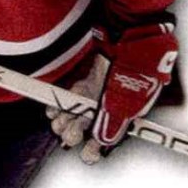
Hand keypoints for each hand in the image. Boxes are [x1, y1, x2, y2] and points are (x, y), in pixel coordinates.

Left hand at [47, 23, 177, 163]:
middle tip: (67, 136)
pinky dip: (61, 104)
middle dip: (76, 133)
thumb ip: (111, 123)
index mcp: (127, 113)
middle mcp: (112, 104)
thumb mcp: (124, 100)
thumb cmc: (134, 68)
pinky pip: (72, 96)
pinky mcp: (88, 79)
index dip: (97, 146)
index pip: (110, 136)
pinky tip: (52, 109)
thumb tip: (101, 144)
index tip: (85, 153)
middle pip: (90, 126)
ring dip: (65, 121)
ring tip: (57, 124)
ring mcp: (99, 91)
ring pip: (77, 113)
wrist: (130, 34)